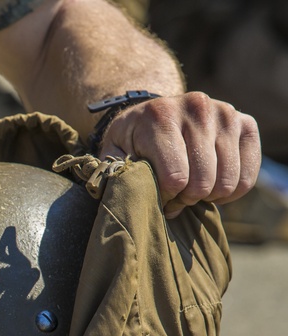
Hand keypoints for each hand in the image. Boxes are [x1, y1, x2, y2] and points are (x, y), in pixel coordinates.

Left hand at [99, 92, 261, 217]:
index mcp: (160, 116)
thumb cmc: (132, 140)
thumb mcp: (113, 153)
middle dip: (187, 199)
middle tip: (175, 196)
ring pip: (227, 181)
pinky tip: (213, 186)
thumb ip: (117, 174)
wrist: (154, 112)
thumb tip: (131, 200)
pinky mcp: (245, 123)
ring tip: (191, 189)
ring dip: (208, 196)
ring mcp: (225, 113)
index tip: (158, 196)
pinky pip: (248, 175)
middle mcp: (197, 108)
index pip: (175, 178)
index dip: (167, 198)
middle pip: (203, 182)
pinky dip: (231, 191)